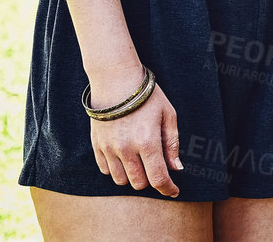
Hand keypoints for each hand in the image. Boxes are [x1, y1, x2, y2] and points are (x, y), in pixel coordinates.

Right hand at [88, 74, 183, 196]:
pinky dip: (117, 169)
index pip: (158, 178)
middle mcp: (126, 149)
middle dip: (151, 180)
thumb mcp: (168, 115)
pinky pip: (106, 170)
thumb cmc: (148, 97)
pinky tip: (125, 156)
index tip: (174, 191)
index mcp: (147, 142)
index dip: (168, 189)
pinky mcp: (97, 147)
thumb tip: (176, 168)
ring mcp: (109, 149)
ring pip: (121, 180)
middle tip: (156, 167)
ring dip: (133, 176)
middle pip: (139, 183)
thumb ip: (172, 143)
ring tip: (140, 160)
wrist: (116, 82)